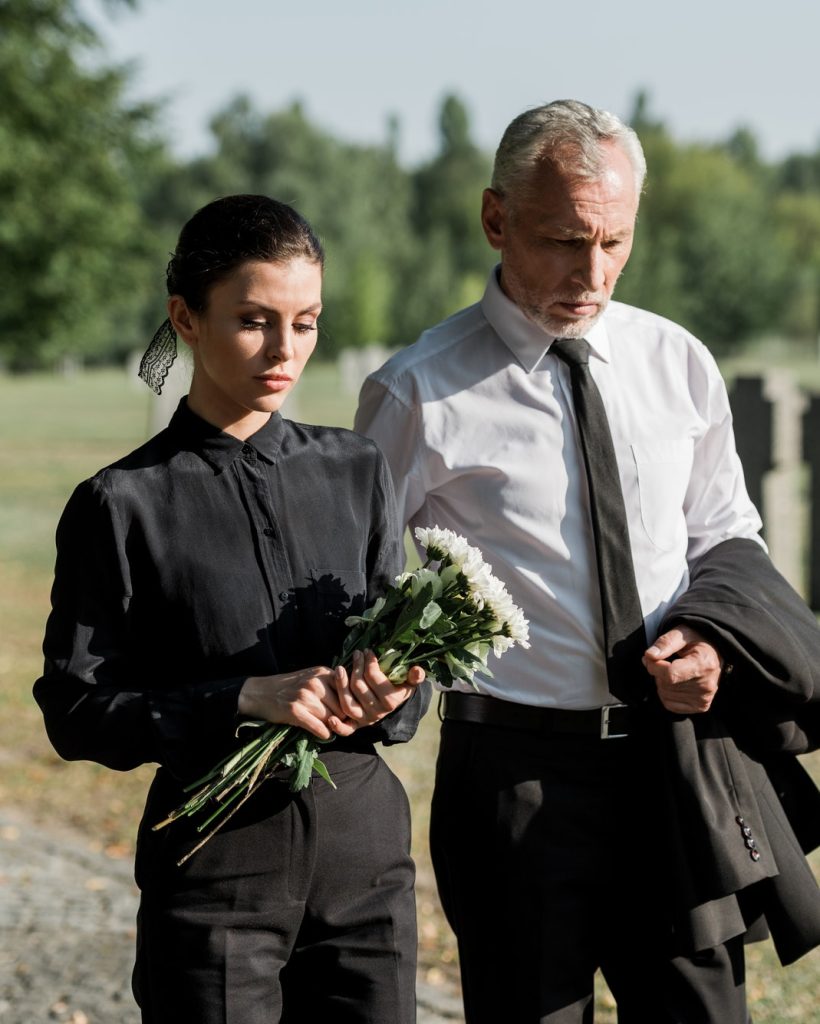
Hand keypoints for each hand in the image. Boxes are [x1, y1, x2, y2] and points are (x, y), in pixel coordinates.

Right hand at [238, 667, 358, 740]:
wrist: (259, 692)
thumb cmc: (288, 687)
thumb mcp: (311, 677)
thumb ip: (331, 685)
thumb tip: (352, 704)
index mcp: (323, 672)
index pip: (347, 692)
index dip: (349, 706)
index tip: (349, 715)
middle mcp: (316, 682)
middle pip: (342, 708)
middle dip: (342, 719)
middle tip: (341, 726)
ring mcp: (305, 696)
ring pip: (332, 719)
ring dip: (332, 727)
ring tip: (330, 729)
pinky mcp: (295, 711)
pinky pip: (320, 728)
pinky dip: (323, 734)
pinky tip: (321, 733)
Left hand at [334, 649, 424, 726]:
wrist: (392, 704)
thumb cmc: (398, 688)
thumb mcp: (409, 682)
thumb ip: (414, 677)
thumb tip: (417, 670)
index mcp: (391, 701)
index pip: (374, 678)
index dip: (369, 662)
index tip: (367, 651)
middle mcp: (377, 712)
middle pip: (359, 687)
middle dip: (356, 667)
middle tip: (357, 654)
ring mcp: (365, 719)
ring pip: (348, 703)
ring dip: (341, 685)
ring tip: (340, 668)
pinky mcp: (356, 725)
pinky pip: (346, 730)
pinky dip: (337, 726)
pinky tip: (330, 718)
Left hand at [642, 626, 722, 713]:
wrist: (714, 652)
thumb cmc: (696, 641)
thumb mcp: (682, 633)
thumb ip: (666, 642)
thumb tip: (649, 655)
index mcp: (704, 664)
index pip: (670, 674)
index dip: (654, 666)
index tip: (651, 656)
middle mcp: (707, 685)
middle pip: (666, 685)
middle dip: (657, 672)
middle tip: (666, 661)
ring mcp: (704, 698)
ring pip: (665, 694)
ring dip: (661, 682)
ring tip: (673, 670)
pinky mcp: (701, 706)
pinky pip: (669, 704)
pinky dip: (666, 693)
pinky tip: (675, 682)